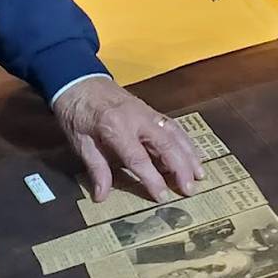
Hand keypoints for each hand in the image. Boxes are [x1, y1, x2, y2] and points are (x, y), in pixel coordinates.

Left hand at [53, 77, 204, 203]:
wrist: (79, 80)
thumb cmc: (76, 113)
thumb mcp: (80, 142)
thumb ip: (96, 168)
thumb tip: (101, 196)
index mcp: (115, 127)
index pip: (138, 158)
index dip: (152, 179)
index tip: (162, 197)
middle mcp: (137, 119)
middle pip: (165, 144)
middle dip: (180, 168)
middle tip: (190, 189)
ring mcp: (146, 112)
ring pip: (174, 133)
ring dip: (189, 154)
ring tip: (200, 174)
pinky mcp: (150, 110)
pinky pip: (172, 125)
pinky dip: (185, 141)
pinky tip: (193, 154)